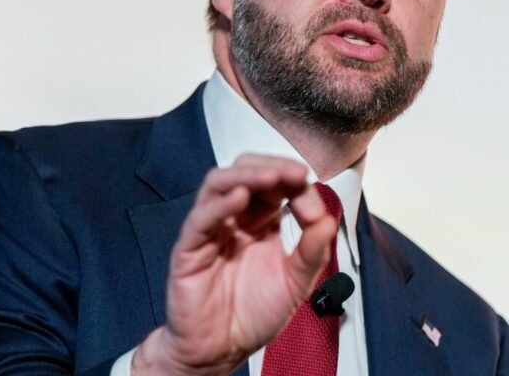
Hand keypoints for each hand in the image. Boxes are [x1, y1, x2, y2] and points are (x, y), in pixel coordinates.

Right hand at [131, 154, 337, 374]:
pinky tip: (240, 197)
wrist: (221, 350)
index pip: (276, 187)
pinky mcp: (190, 247)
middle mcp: (234, 220)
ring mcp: (211, 230)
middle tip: (297, 174)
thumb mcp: (295, 284)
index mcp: (260, 224)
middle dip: (273, 168)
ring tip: (272, 177)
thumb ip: (312, 252)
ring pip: (219, 184)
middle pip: (245, 173)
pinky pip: (201, 217)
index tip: (315, 203)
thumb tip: (328, 220)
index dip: (297, 187)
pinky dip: (220, 204)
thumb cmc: (250, 316)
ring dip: (247, 175)